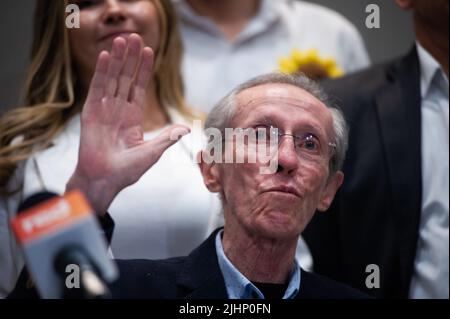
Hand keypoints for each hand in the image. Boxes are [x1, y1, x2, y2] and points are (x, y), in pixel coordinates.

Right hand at [66, 34, 189, 214]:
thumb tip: (186, 128)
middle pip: (125, 78)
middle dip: (131, 58)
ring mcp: (104, 110)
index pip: (139, 87)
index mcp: (132, 117)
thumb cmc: (127, 171)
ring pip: (112, 79)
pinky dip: (101, 73)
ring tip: (122, 40)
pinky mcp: (91, 113)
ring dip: (117, 59)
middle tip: (135, 37)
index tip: (150, 51)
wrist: (105, 181)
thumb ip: (167, 138)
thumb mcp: (152, 152)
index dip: (144, 70)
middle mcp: (118, 110)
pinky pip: (97, 89)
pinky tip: (107, 57)